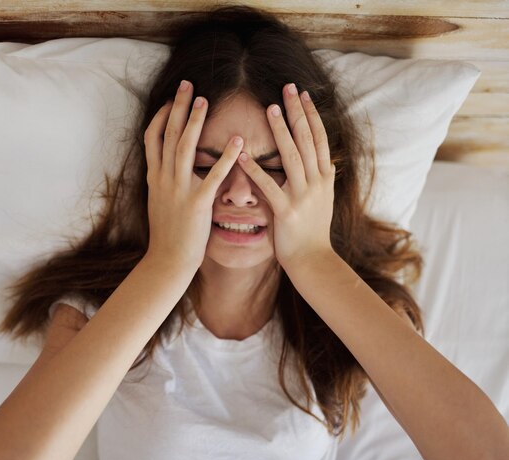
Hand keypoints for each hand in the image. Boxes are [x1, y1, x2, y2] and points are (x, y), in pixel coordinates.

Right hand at [144, 80, 242, 270]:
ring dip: (194, 120)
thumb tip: (169, 167)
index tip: (169, 99)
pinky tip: (238, 142)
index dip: (160, 115)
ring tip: (204, 100)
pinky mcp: (196, 203)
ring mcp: (178, 189)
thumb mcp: (160, 202)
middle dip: (176, 106)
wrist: (167, 261)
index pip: (152, 138)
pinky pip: (213, 175)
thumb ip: (165, 181)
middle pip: (167, 134)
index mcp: (154, 177)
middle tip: (187, 83)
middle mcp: (163, 178)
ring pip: (183, 147)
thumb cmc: (168, 234)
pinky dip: (225, 157)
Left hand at [238, 84, 335, 268]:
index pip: (320, 138)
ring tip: (270, 109)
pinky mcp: (287, 212)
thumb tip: (326, 160)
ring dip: (281, 131)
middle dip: (297, 112)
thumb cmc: (313, 231)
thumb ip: (321, 178)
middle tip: (288, 88)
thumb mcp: (323, 200)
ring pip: (293, 156)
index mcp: (325, 178)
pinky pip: (269, 186)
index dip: (311, 114)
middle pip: (308, 140)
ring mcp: (303, 196)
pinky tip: (243, 154)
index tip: (303, 93)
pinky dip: (255, 169)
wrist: (313, 260)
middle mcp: (317, 182)